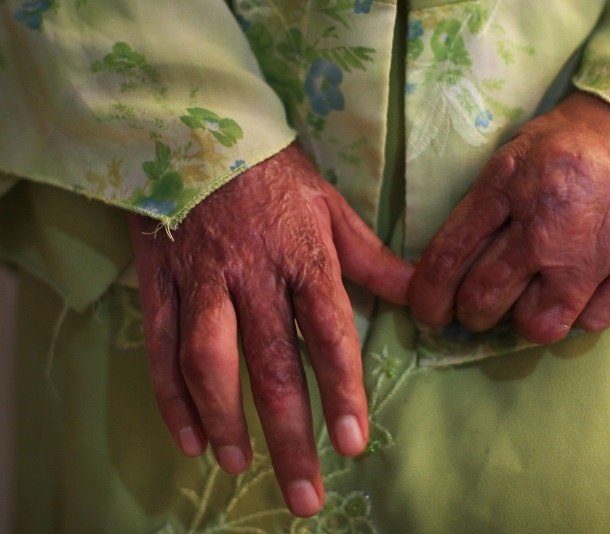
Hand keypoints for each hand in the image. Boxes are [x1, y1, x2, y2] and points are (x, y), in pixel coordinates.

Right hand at [128, 143, 412, 516]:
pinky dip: (170, 398)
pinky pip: (161, 348)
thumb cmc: (274, 173)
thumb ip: (373, 259)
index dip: (342, 391)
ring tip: (241, 467)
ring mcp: (202, 280)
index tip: (353, 444)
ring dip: (226, 421)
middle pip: (272, 365)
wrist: (196, 127)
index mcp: (304, 256)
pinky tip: (188, 441)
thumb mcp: (331, 207)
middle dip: (289, 435)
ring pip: (210, 363)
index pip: (329, 333)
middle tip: (303, 494)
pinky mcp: (161, 282)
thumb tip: (421, 298)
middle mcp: (253, 275)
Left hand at [409, 91, 609, 342]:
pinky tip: (576, 292)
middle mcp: (545, 226)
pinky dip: (578, 315)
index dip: (427, 295)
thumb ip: (480, 208)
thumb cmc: (569, 142)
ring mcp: (593, 252)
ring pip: (538, 325)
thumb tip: (441, 269)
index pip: (448, 256)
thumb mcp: (511, 156)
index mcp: (507, 186)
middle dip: (472, 313)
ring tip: (531, 300)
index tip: (427, 310)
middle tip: (478, 306)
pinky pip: (590, 322)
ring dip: (525, 320)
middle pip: (484, 301)